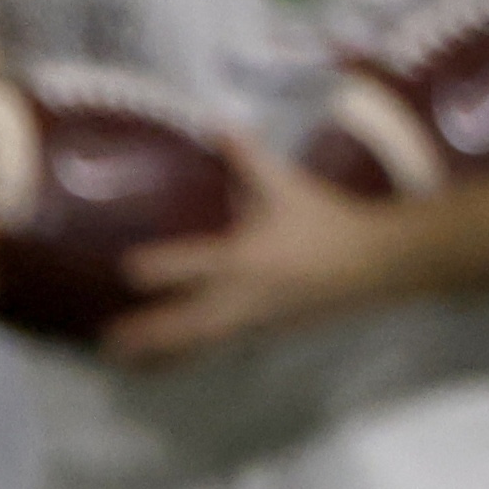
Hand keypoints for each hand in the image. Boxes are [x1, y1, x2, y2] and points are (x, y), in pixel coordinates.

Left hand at [103, 153, 405, 366]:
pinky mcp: (269, 335)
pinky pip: (224, 349)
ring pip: (203, 345)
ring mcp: (257, 322)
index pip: (188, 267)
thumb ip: (247, 157)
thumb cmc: (329, 221)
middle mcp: (244, 297)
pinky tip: (170, 363)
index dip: (153, 269)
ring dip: (165, 356)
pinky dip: (195, 355)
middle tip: (108, 344)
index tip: (122, 270)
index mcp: (245, 258)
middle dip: (148, 336)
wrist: (380, 264)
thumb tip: (215, 123)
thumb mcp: (288, 185)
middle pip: (187, 324)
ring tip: (127, 365)